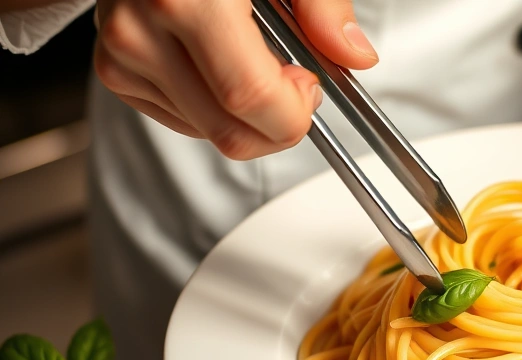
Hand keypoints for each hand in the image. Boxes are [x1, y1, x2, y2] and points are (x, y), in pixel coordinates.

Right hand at [93, 0, 378, 159]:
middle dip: (278, 126)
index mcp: (186, 1)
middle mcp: (142, 32)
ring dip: (246, 116)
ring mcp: (123, 55)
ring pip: (207, 133)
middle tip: (293, 84)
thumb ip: (324, 7)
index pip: (251, 98)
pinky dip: (214, 109)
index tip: (309, 86)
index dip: (294, 110)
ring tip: (253, 59)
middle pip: (230, 131)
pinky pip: (181, 121)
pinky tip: (222, 66)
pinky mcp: (115, 71)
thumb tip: (354, 55)